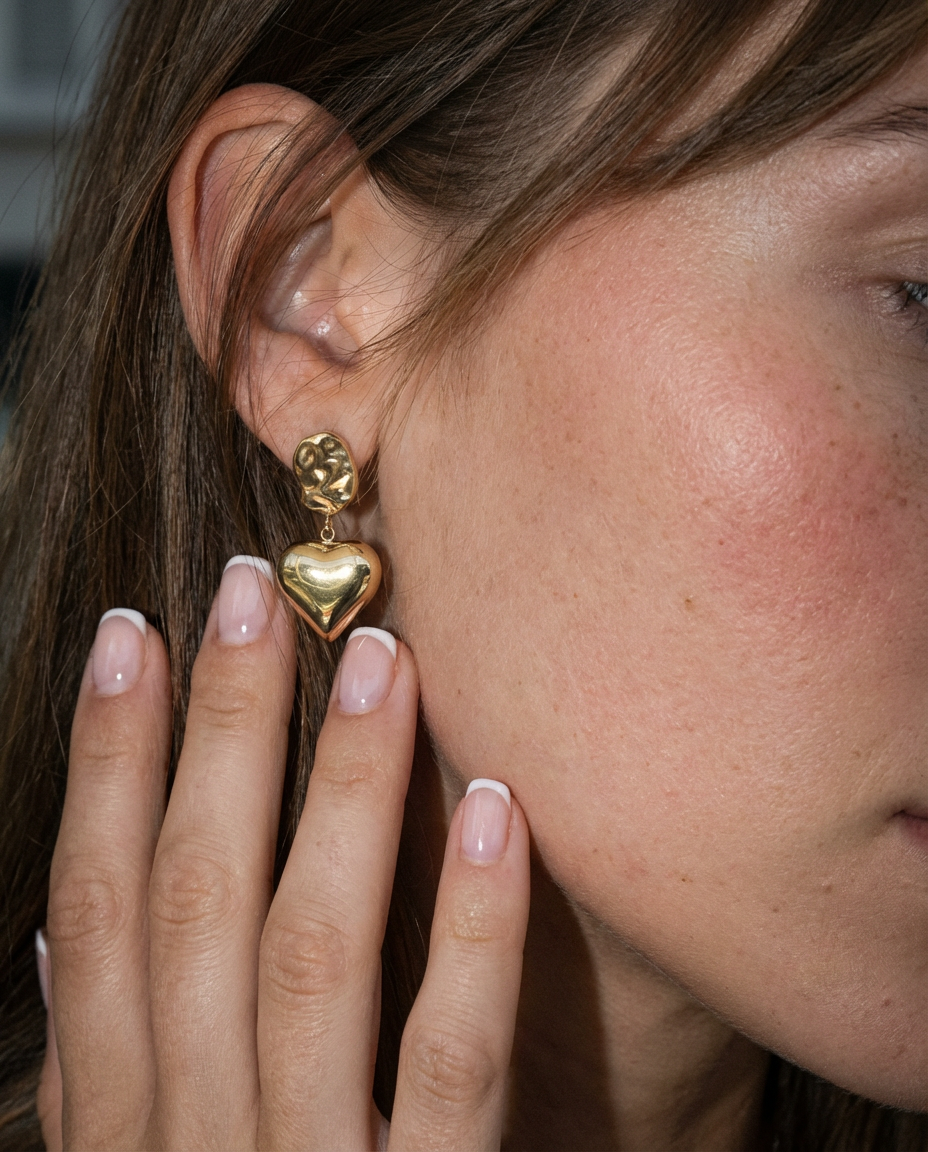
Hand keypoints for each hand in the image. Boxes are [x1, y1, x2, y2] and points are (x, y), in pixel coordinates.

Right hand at [37, 556, 529, 1149]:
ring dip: (338, 791)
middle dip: (217, 734)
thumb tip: (64, 931)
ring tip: (379, 656)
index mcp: (118, 1123)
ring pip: (308, 951)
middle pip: (195, 898)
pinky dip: (466, 933)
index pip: (96, 905)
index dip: (103, 763)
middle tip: (251, 593)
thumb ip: (111, 1062)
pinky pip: (448, 1064)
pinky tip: (493, 808)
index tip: (129, 633)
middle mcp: (189, 1138)